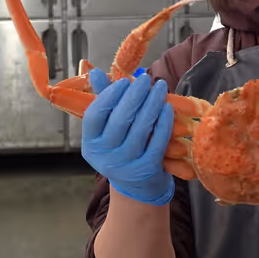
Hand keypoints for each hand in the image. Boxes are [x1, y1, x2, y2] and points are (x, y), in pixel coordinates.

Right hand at [82, 69, 174, 205]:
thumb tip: (93, 71)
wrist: (137, 186)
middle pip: (120, 119)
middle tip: (146, 79)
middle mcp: (104, 156)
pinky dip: (163, 121)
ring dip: (152, 103)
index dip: (109, 95)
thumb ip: (103, 100)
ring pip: (141, 128)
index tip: (124, 81)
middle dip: (135, 95)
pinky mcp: (147, 169)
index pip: (95, 115)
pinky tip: (167, 107)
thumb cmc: (120, 148)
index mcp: (90, 144)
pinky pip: (157, 140)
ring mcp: (126, 165)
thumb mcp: (107, 129)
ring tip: (159, 87)